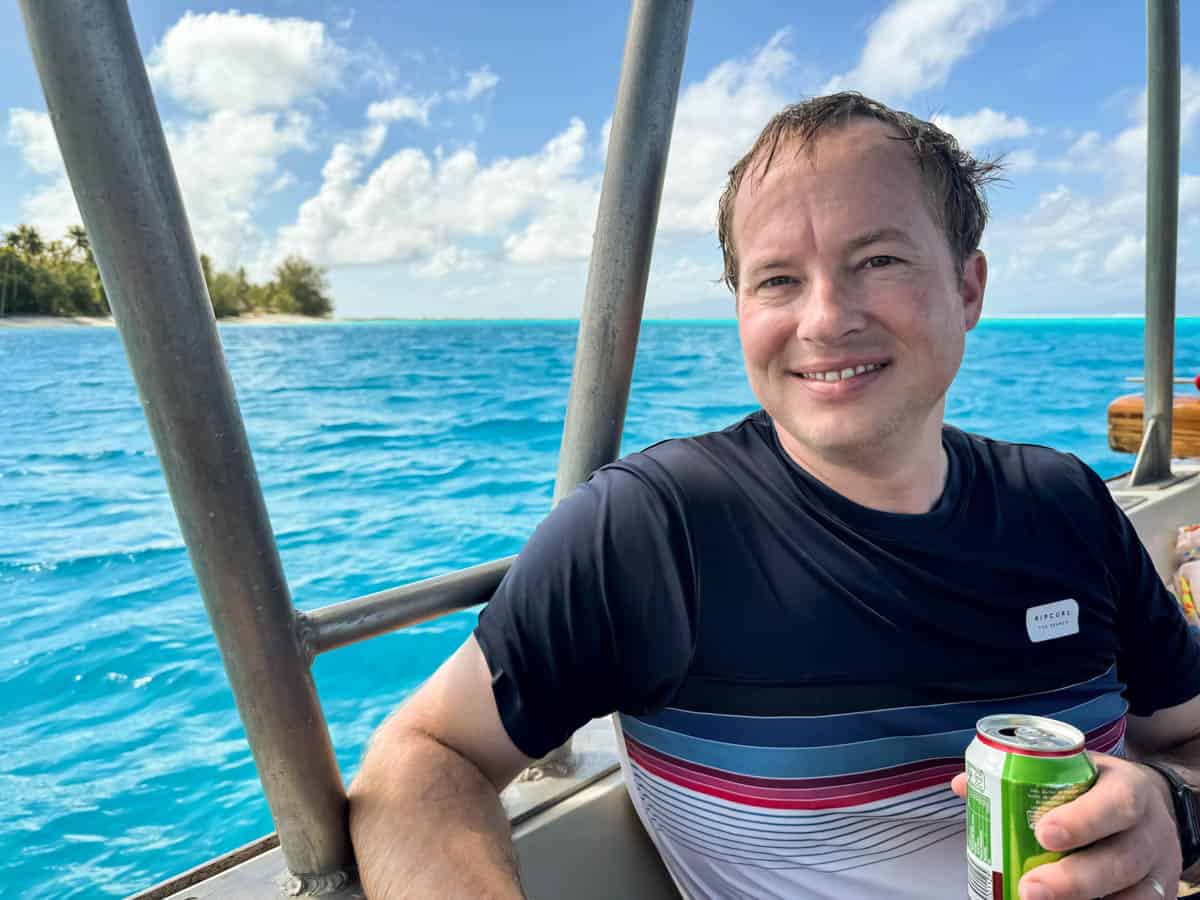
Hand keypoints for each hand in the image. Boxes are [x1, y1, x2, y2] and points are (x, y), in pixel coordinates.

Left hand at [950, 753, 1180, 898]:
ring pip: (1133, 895)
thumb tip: (963, 786)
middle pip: (1121, 860)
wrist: (1152, 809)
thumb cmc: (1096, 790)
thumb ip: (1021, 776)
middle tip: (1030, 889)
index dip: (1082, 821)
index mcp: (1128, 789)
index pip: (1114, 804)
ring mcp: (1158, 869)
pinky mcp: (1158, 895)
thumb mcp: (1072, 771)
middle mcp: (1149, 831)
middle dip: (1074, 879)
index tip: (1042, 833)